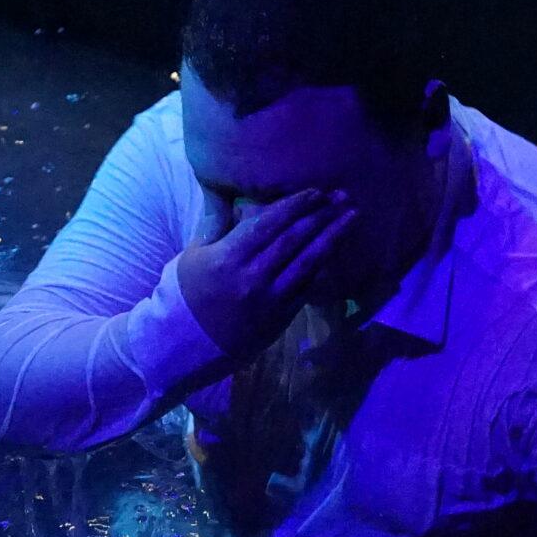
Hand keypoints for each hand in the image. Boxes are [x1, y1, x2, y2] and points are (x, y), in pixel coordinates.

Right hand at [175, 188, 356, 356]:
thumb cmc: (185, 295)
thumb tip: (237, 200)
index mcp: (229, 256)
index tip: (315, 191)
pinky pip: (307, 287)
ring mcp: (271, 298)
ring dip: (333, 237)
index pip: (269, 223)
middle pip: (295, 239)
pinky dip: (323, 267)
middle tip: (343, 197)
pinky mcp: (280, 317)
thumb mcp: (192, 255)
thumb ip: (216, 225)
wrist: (185, 344)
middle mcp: (253, 275)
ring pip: (308, 262)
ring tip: (351, 217)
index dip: (295, 204)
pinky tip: (337, 251)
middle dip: (321, 215)